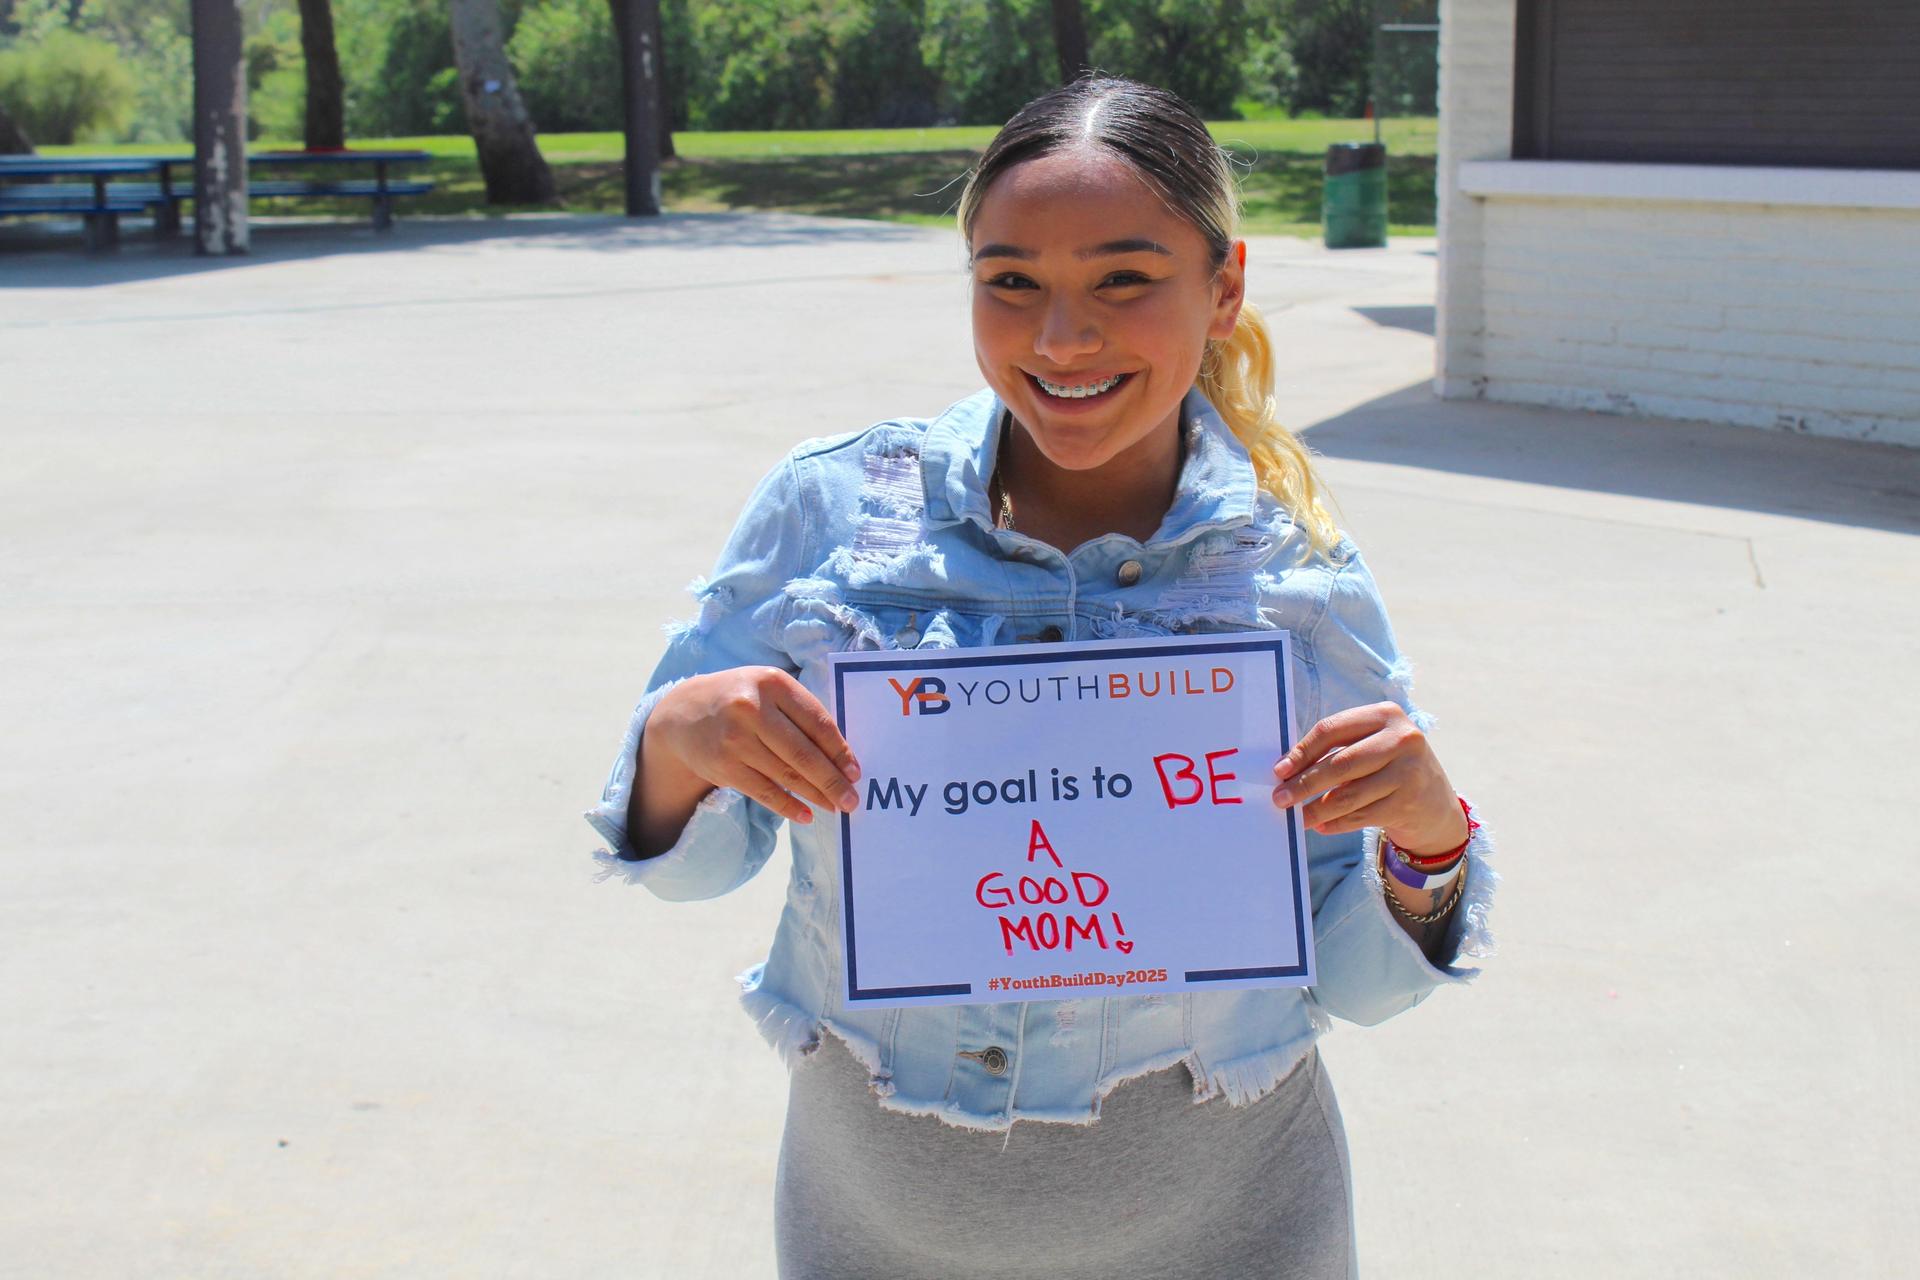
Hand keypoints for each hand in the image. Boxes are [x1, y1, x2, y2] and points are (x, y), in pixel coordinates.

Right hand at [647, 667, 861, 825]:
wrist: (683, 713)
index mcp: (773, 683)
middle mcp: (752, 708)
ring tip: (835, 807)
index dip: (839, 750)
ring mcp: (735, 739)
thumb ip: (801, 713)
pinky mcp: (723, 765)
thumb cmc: (740, 700)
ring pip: (786, 775)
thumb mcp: (769, 690)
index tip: (856, 772)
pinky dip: (787, 806)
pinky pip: (764, 791)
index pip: (817, 722)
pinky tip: (805, 814)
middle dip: (832, 781)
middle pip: (803, 753)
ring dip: (815, 795)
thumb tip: (841, 756)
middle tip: (851, 800)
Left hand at [1270, 702, 1466, 854]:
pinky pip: (1360, 816)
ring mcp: (1409, 772)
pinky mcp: (1409, 803)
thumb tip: (1287, 770)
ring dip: (1317, 810)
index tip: (1280, 770)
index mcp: (1386, 715)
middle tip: (1281, 798)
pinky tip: (1322, 826)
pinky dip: (1336, 823)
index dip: (1302, 751)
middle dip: (1305, 783)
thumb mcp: (1372, 745)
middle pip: (1340, 763)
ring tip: (1298, 817)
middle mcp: (1402, 740)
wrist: (1436, 804)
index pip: (1332, 729)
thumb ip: (1337, 749)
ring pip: (1349, 795)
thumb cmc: (1390, 768)